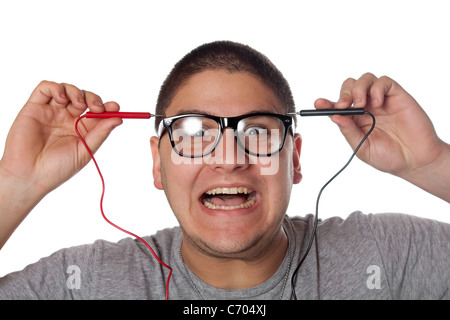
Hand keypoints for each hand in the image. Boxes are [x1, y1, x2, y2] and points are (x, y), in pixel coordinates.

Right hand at [0, 81, 122, 196]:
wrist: (30, 175)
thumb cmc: (57, 168)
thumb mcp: (85, 151)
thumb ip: (100, 133)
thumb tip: (119, 119)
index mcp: (81, 129)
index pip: (97, 112)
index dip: (107, 107)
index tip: (116, 107)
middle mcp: (67, 118)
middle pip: (84, 98)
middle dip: (93, 98)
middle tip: (97, 108)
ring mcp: (51, 112)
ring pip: (67, 89)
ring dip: (76, 92)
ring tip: (78, 105)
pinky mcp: (34, 107)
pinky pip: (45, 88)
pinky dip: (56, 88)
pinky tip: (61, 99)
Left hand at [314, 73, 446, 179]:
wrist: (415, 161)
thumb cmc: (388, 157)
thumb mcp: (362, 148)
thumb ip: (349, 132)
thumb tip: (334, 117)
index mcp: (354, 120)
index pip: (336, 105)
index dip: (326, 103)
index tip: (317, 104)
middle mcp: (366, 107)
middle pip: (349, 87)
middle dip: (343, 93)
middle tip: (343, 105)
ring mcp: (381, 100)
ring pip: (364, 79)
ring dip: (358, 89)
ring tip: (362, 104)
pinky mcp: (396, 95)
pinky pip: (384, 81)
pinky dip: (377, 88)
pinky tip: (378, 103)